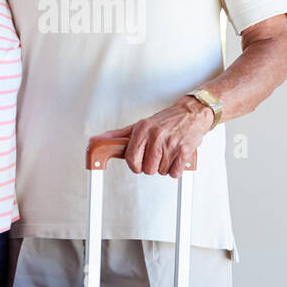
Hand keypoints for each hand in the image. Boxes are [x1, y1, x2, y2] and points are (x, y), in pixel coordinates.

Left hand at [94, 97, 212, 177]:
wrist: (191, 113)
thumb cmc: (165, 121)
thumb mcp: (139, 125)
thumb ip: (118, 136)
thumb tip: (95, 141)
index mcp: (143, 129)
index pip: (132, 159)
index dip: (135, 166)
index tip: (139, 164)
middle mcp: (156, 135)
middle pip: (147, 169)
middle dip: (152, 165)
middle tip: (157, 154)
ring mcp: (171, 143)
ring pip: (161, 171)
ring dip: (165, 166)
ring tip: (168, 152)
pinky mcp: (184, 150)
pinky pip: (175, 173)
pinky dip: (176, 169)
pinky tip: (176, 156)